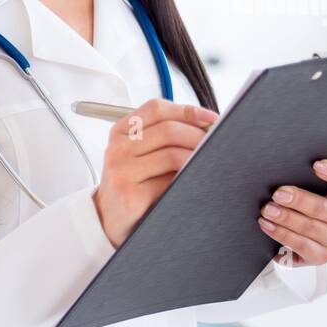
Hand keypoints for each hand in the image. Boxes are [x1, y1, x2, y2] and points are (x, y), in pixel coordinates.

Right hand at [93, 98, 219, 248]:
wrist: (110, 218)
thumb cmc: (134, 182)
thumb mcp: (140, 153)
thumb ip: (165, 135)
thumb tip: (207, 125)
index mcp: (121, 132)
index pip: (156, 109)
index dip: (188, 110)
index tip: (210, 119)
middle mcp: (118, 149)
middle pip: (168, 130)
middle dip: (199, 135)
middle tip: (216, 143)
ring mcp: (122, 171)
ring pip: (172, 154)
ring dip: (196, 158)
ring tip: (207, 161)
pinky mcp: (130, 195)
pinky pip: (169, 182)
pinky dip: (186, 179)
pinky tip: (193, 180)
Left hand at [257, 159, 326, 266]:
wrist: (298, 234)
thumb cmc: (302, 204)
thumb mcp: (307, 189)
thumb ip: (302, 179)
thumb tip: (281, 171)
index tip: (316, 165)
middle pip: (324, 207)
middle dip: (298, 200)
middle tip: (278, 194)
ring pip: (311, 228)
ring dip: (286, 219)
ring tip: (268, 211)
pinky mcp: (323, 256)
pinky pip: (302, 245)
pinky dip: (282, 235)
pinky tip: (268, 226)